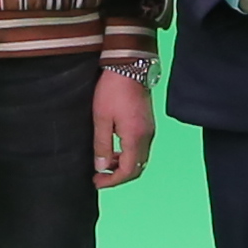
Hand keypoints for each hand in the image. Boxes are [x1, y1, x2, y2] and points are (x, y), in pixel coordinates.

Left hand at [91, 72, 156, 187]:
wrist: (129, 66)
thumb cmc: (113, 89)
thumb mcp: (101, 119)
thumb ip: (102, 145)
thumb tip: (101, 167)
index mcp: (135, 137)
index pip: (128, 171)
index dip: (112, 181)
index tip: (97, 182)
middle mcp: (147, 136)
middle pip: (137, 168)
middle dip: (118, 176)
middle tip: (100, 177)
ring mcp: (149, 130)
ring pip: (140, 158)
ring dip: (123, 165)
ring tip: (104, 162)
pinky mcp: (148, 123)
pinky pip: (141, 148)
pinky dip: (128, 154)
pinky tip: (114, 149)